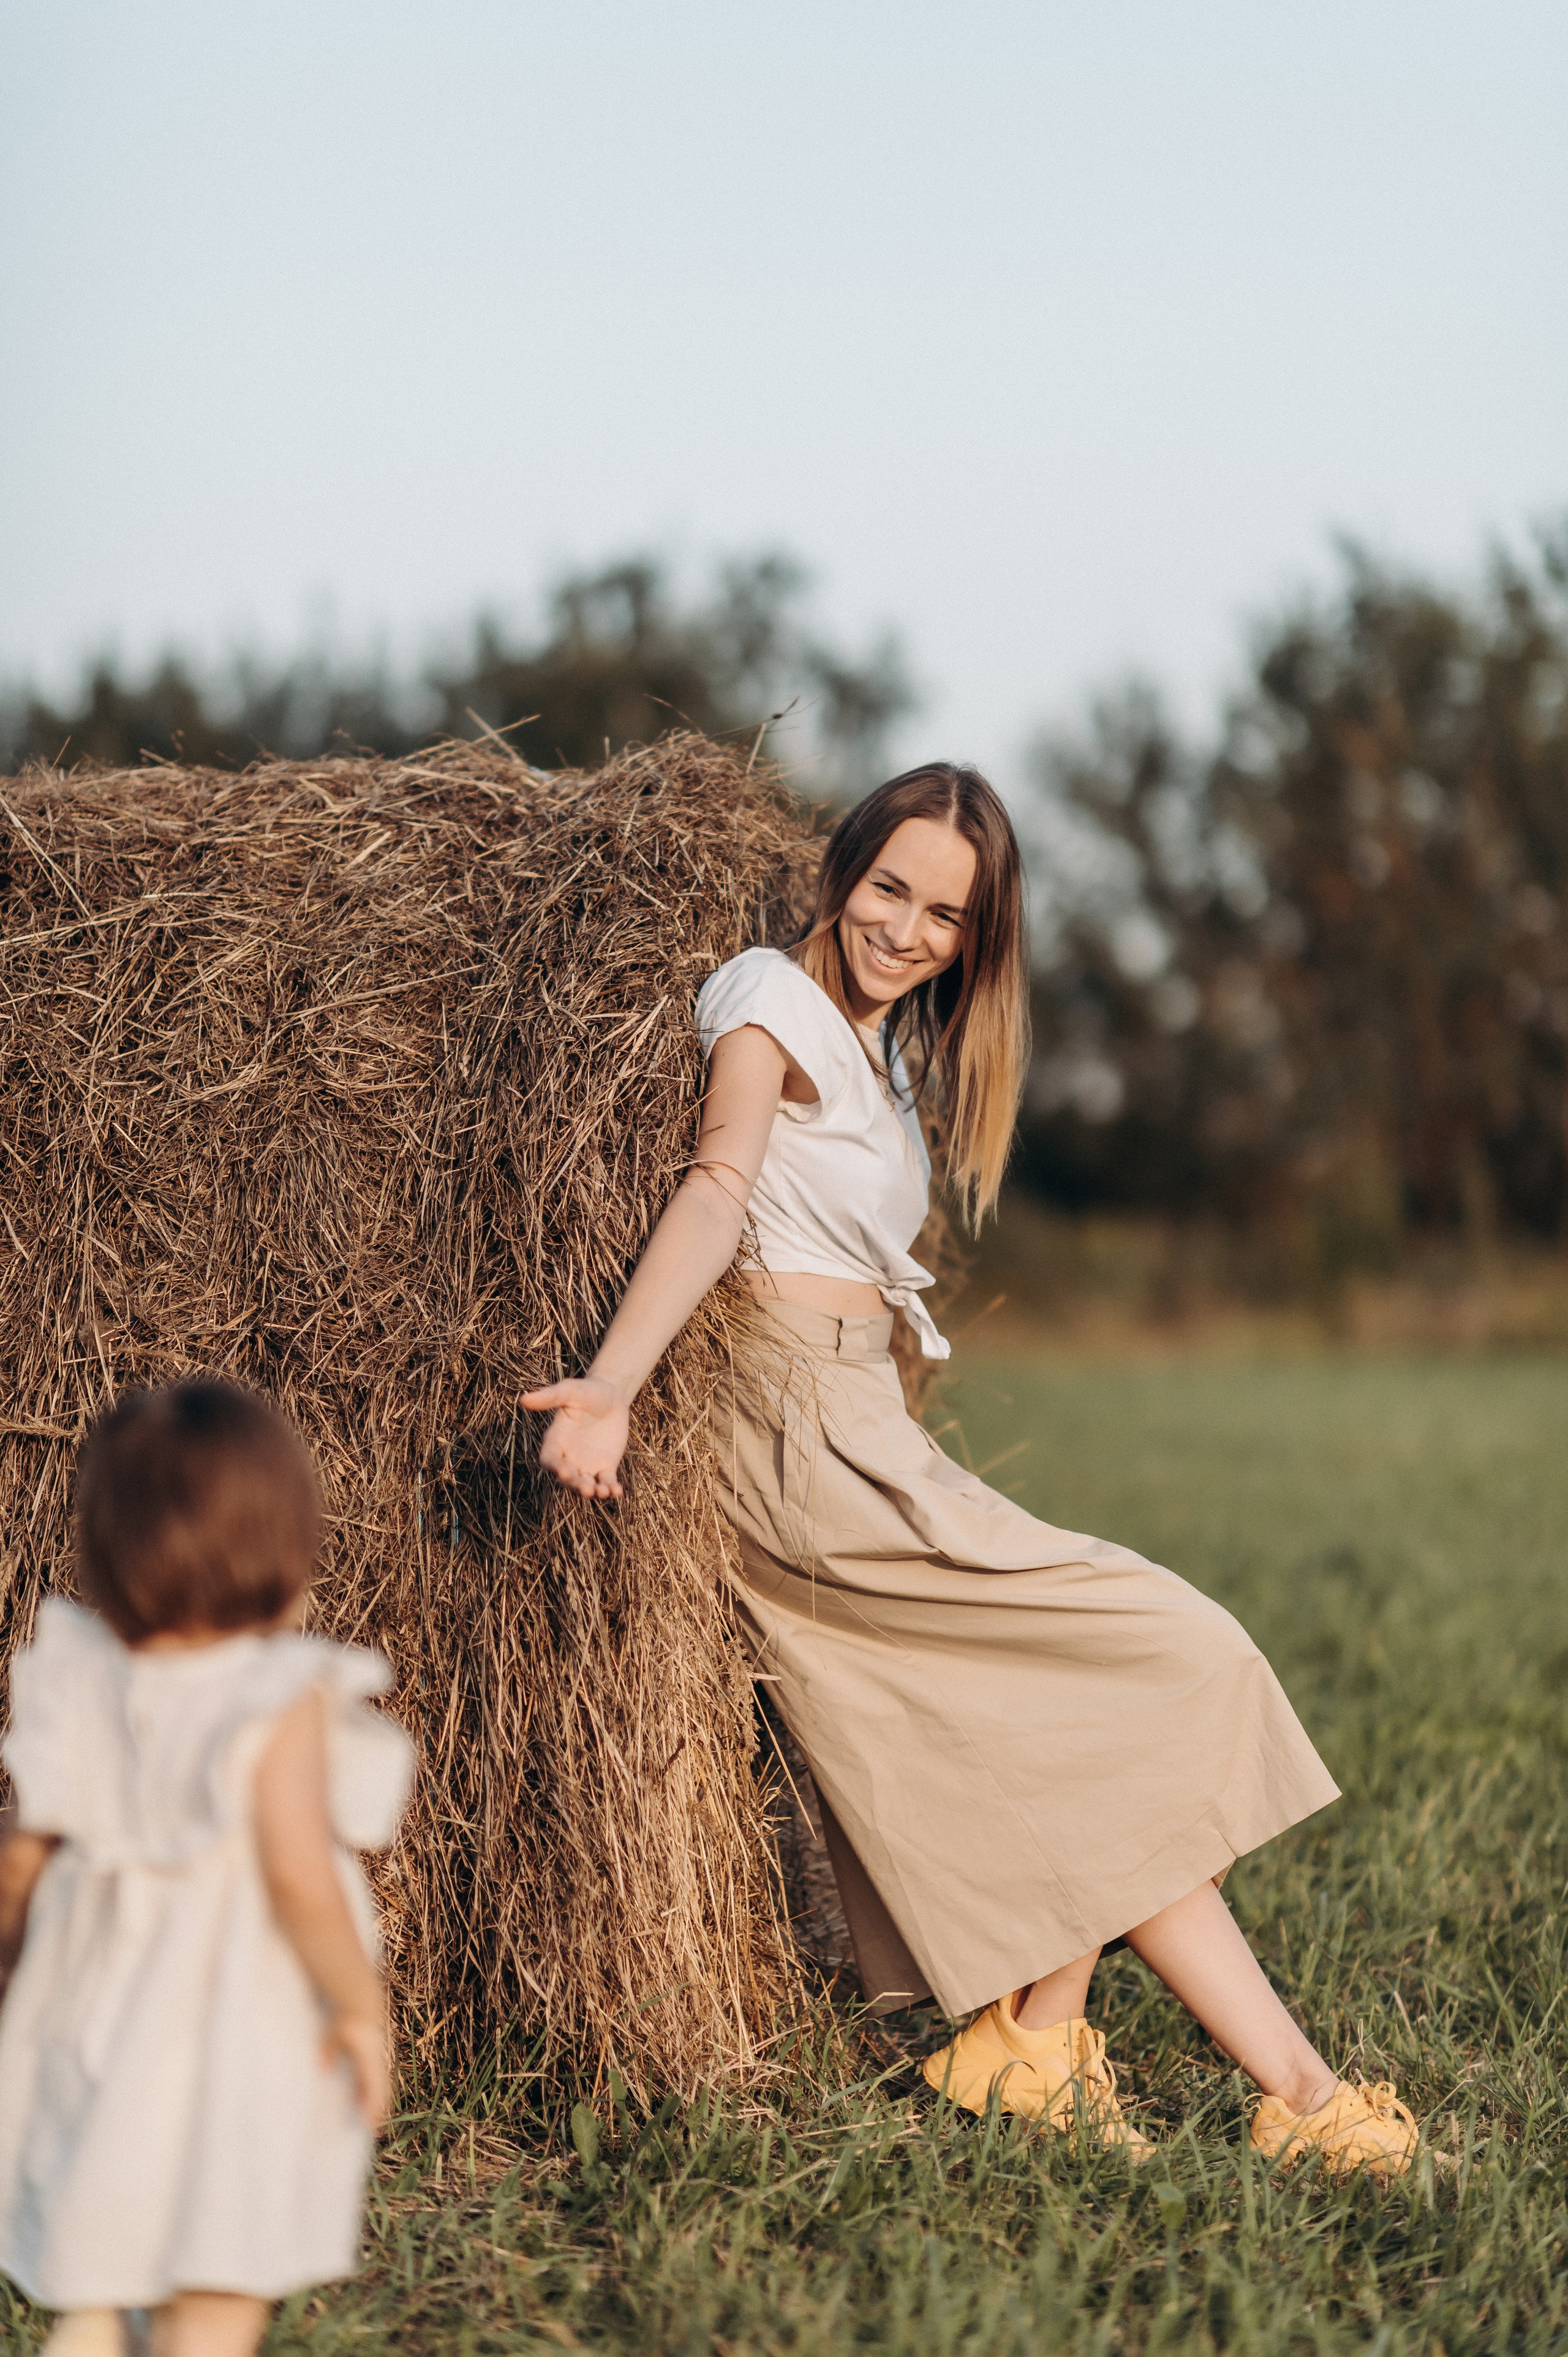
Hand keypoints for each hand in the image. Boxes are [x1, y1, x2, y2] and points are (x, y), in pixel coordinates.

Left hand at [324, 2006, 390, 2131]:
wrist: (360, 2006)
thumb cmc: (346, 2021)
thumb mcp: (335, 2033)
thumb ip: (329, 2049)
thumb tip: (322, 2068)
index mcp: (369, 2056)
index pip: (373, 2084)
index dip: (372, 2103)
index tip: (370, 2121)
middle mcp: (377, 2060)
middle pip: (381, 2089)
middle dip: (379, 2109)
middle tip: (375, 2131)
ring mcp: (377, 2060)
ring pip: (381, 2086)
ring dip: (378, 2104)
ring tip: (373, 2124)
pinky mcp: (374, 2061)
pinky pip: (377, 2082)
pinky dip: (373, 2095)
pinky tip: (363, 2105)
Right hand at [522, 1376, 629, 1497]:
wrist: (612, 1396)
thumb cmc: (587, 1391)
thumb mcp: (570, 1391)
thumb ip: (549, 1397)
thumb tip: (523, 1398)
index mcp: (556, 1440)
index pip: (549, 1459)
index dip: (554, 1467)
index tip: (564, 1471)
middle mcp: (568, 1456)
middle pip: (566, 1478)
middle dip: (575, 1485)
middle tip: (586, 1489)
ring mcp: (586, 1464)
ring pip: (585, 1484)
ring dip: (592, 1491)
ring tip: (603, 1492)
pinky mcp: (605, 1467)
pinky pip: (605, 1482)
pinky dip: (610, 1489)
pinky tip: (617, 1491)